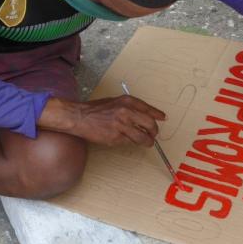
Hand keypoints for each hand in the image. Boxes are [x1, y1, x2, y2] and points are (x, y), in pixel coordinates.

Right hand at [39, 96, 165, 146]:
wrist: (79, 117)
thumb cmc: (95, 109)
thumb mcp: (114, 102)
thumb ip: (130, 107)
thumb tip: (144, 114)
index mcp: (126, 101)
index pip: (148, 109)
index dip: (157, 114)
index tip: (163, 118)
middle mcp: (126, 112)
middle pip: (149, 124)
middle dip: (154, 131)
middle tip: (153, 135)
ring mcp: (121, 125)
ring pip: (142, 137)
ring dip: (147, 141)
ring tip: (147, 142)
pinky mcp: (115, 137)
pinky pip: (129, 142)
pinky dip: (130, 142)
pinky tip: (126, 140)